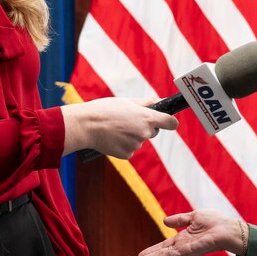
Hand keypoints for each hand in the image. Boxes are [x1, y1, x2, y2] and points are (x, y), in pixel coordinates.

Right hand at [61, 97, 178, 158]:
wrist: (85, 126)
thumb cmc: (104, 110)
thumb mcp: (127, 101)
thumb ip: (147, 102)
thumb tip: (161, 101)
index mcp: (147, 118)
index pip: (171, 123)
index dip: (170, 121)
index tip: (168, 121)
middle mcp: (144, 133)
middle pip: (153, 132)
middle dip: (145, 127)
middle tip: (127, 120)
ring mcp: (136, 145)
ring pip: (139, 140)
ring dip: (131, 136)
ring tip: (115, 128)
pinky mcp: (126, 155)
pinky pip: (129, 150)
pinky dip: (123, 145)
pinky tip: (112, 138)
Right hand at [130, 209, 244, 255]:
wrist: (229, 229)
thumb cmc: (216, 222)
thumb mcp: (194, 217)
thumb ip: (179, 219)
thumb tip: (164, 221)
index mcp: (183, 239)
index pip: (164, 247)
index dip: (151, 251)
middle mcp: (182, 247)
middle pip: (160, 254)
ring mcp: (185, 250)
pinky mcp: (189, 251)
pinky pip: (172, 255)